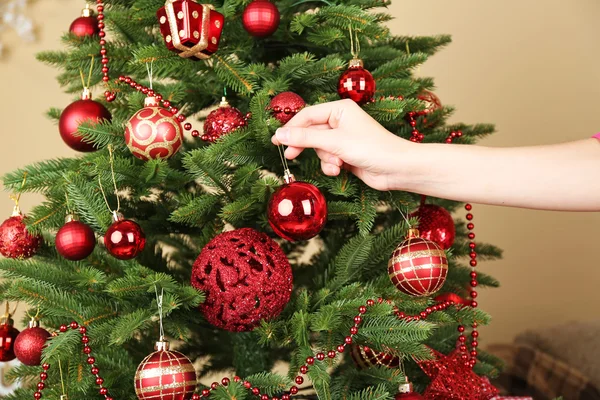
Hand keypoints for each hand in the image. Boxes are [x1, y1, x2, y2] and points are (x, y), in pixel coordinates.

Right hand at [271, 99, 412, 190]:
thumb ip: (305, 137)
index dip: (291, 127)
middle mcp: (341, 121)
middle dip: (306, 145)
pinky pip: (328, 158)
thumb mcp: (334, 142)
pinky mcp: (346, 153)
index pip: (308, 115)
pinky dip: (331, 165)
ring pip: (319, 148)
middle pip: (311, 132)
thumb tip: (280, 134)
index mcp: (340, 109)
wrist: (395, 169)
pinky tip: (340, 170)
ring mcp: (344, 138)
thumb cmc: (371, 148)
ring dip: (325, 158)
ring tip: (336, 164)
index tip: (276, 140)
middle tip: (291, 155)